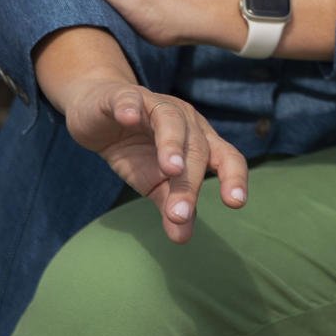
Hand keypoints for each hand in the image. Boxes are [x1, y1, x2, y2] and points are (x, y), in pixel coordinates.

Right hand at [55, 74, 248, 243]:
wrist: (100, 115)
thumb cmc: (137, 149)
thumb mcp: (153, 181)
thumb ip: (170, 204)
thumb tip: (182, 237)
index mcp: (200, 140)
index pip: (226, 157)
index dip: (233, 177)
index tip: (236, 202)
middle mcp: (186, 120)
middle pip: (196, 148)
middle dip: (189, 182)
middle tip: (179, 214)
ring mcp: (156, 105)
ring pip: (171, 121)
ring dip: (172, 145)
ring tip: (171, 169)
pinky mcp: (123, 98)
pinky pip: (129, 99)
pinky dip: (129, 108)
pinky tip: (127, 117)